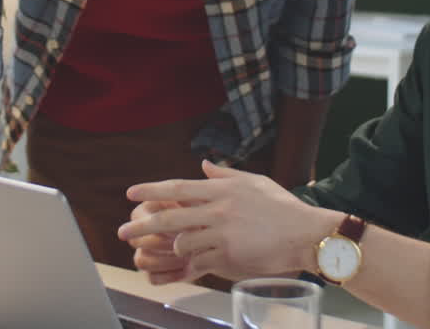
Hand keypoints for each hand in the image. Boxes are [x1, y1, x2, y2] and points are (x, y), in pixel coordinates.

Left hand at [118, 160, 328, 281]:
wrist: (306, 234)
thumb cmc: (282, 207)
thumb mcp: (254, 182)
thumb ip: (225, 174)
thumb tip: (203, 164)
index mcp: (221, 190)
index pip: (177, 188)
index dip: (150, 190)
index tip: (130, 194)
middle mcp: (217, 210)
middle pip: (169, 217)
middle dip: (142, 225)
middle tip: (123, 232)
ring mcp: (221, 235)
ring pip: (181, 242)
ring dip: (171, 247)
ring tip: (166, 251)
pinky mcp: (228, 257)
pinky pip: (198, 262)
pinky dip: (189, 264)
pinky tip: (186, 265)